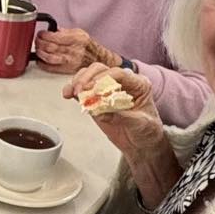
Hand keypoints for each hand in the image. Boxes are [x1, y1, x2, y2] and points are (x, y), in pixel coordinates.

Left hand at [33, 27, 116, 73]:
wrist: (96, 58)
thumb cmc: (86, 45)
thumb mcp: (78, 33)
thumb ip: (64, 31)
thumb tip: (51, 30)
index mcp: (76, 39)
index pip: (56, 37)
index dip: (44, 35)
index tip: (41, 34)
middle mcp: (73, 50)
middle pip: (50, 47)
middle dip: (39, 42)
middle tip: (37, 40)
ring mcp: (70, 61)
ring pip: (49, 57)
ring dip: (40, 53)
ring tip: (38, 49)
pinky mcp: (66, 69)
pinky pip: (50, 67)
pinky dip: (42, 63)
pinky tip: (40, 59)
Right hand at [63, 62, 173, 189]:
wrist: (141, 144)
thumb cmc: (146, 131)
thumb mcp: (140, 124)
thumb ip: (123, 116)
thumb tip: (102, 111)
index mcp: (138, 84)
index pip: (119, 73)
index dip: (104, 79)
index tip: (93, 89)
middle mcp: (122, 82)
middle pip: (100, 70)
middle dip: (88, 78)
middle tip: (81, 91)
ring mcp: (107, 89)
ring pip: (89, 75)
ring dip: (78, 82)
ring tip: (72, 93)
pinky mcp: (95, 98)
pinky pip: (82, 89)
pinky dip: (73, 89)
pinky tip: (68, 94)